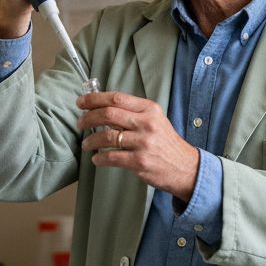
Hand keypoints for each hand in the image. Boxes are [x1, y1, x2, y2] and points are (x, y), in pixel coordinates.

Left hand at [78, 92, 199, 201]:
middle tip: (80, 123)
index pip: (117, 98)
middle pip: (108, 114)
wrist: (185, 167)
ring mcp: (144, 142)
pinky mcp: (140, 161)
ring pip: (107, 136)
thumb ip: (133, 113)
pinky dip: (100, 158)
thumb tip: (103, 108)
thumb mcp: (155, 120)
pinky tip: (97, 159)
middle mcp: (147, 123)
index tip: (81, 102)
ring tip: (86, 144)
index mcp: (149, 109)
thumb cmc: (166, 143)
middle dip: (88, 118)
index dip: (94, 99)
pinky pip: (112, 157)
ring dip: (91, 140)